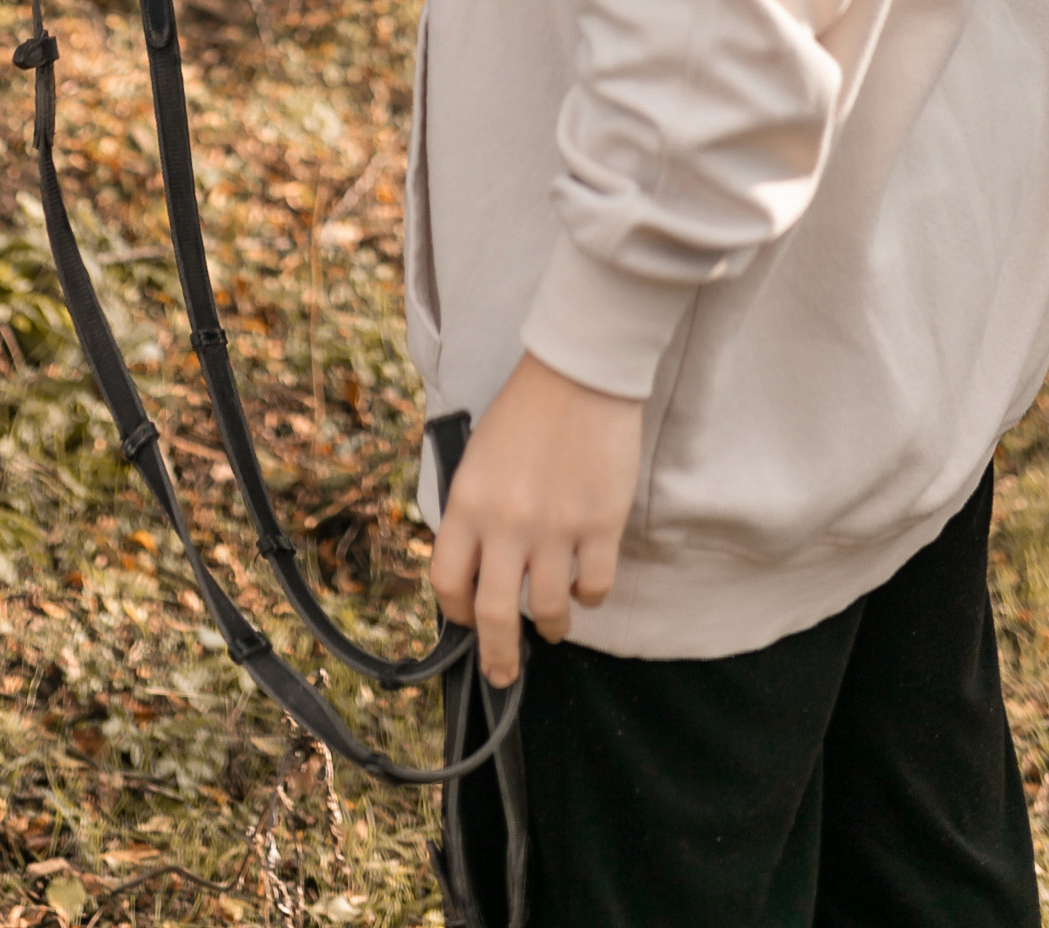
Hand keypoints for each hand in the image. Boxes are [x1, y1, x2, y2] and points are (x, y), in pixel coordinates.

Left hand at [429, 353, 642, 684]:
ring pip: (548, 611)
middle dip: (499, 656)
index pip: (447, 583)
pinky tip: (586, 590)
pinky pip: (594, 588)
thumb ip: (474, 513)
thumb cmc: (526, 411)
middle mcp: (507, 523)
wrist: (580, 373)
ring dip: (552, 627)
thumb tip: (478, 570)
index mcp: (468, 503)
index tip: (468, 621)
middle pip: (495, 616)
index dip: (456, 613)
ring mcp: (556, 527)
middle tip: (504, 674)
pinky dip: (590, 599)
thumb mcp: (478, 459)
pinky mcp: (601, 524)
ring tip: (555, 624)